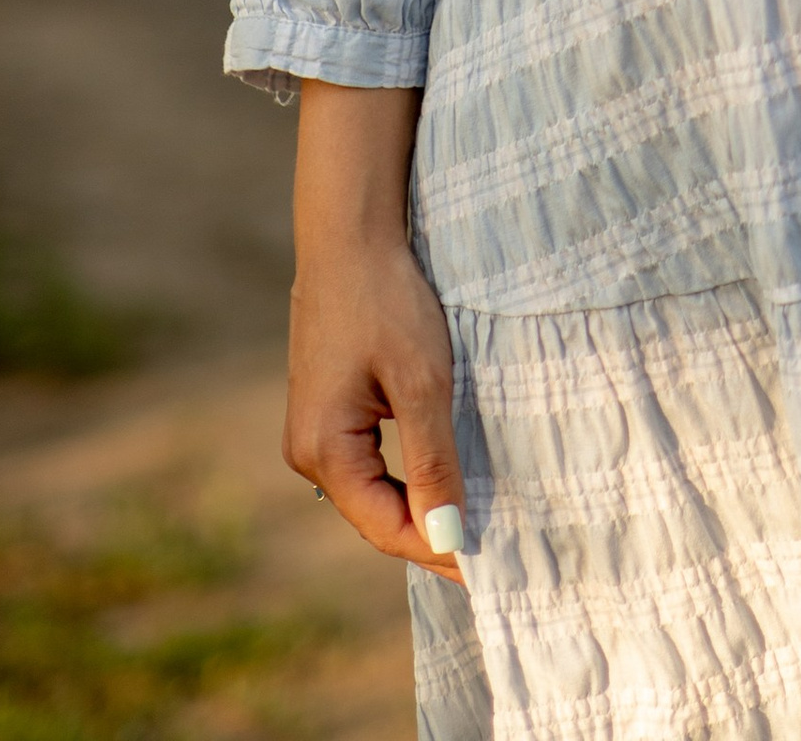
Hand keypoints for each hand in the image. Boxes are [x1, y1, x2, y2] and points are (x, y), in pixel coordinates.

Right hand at [285, 81, 467, 584]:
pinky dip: (407, 474)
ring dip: (420, 505)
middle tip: (492, 552)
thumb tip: (447, 535)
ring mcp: (315, 428)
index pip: (385, 526)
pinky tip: (443, 477)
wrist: (350, 233)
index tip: (489, 566)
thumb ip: (432, 461)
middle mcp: (308, 449)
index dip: (437, 549)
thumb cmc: (386, 299)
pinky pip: (369, 460)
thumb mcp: (421, 380)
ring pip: (374, 489)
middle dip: (430, 533)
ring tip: (476, 521)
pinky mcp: (328, 406)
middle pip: (376, 514)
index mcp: (324, 450)